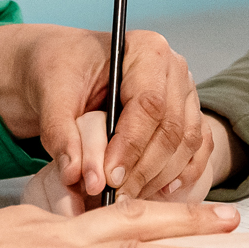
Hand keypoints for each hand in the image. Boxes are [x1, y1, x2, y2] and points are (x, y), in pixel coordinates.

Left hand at [0, 23, 213, 199]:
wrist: (64, 67)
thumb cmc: (60, 69)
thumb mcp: (51, 93)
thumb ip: (61, 132)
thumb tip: (75, 174)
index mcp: (146, 49)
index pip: (150, 104)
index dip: (131, 146)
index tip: (108, 178)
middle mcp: (174, 69)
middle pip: (172, 129)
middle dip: (144, 170)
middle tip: (114, 197)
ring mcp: (186, 94)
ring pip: (187, 144)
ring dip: (159, 178)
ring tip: (125, 198)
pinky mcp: (188, 116)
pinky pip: (197, 151)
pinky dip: (181, 175)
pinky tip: (157, 192)